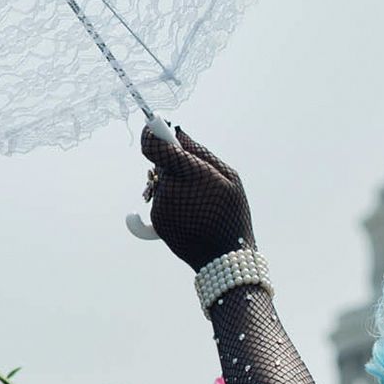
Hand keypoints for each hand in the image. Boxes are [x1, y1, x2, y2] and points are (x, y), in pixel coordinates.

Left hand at [139, 125, 254, 270]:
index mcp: (190, 173)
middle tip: (199, 179)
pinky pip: (161, 200)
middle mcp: (170, 189)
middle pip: (161, 164)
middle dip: (174, 165)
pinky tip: (192, 214)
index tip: (155, 125)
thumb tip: (178, 133)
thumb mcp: (229, 178)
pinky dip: (173, 201)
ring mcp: (160, 207)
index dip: (151, 133)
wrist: (224, 257)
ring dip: (175, 185)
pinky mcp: (156, 221)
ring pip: (161, 182)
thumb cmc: (232, 212)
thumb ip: (201, 152)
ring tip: (200, 203)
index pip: (155, 146)